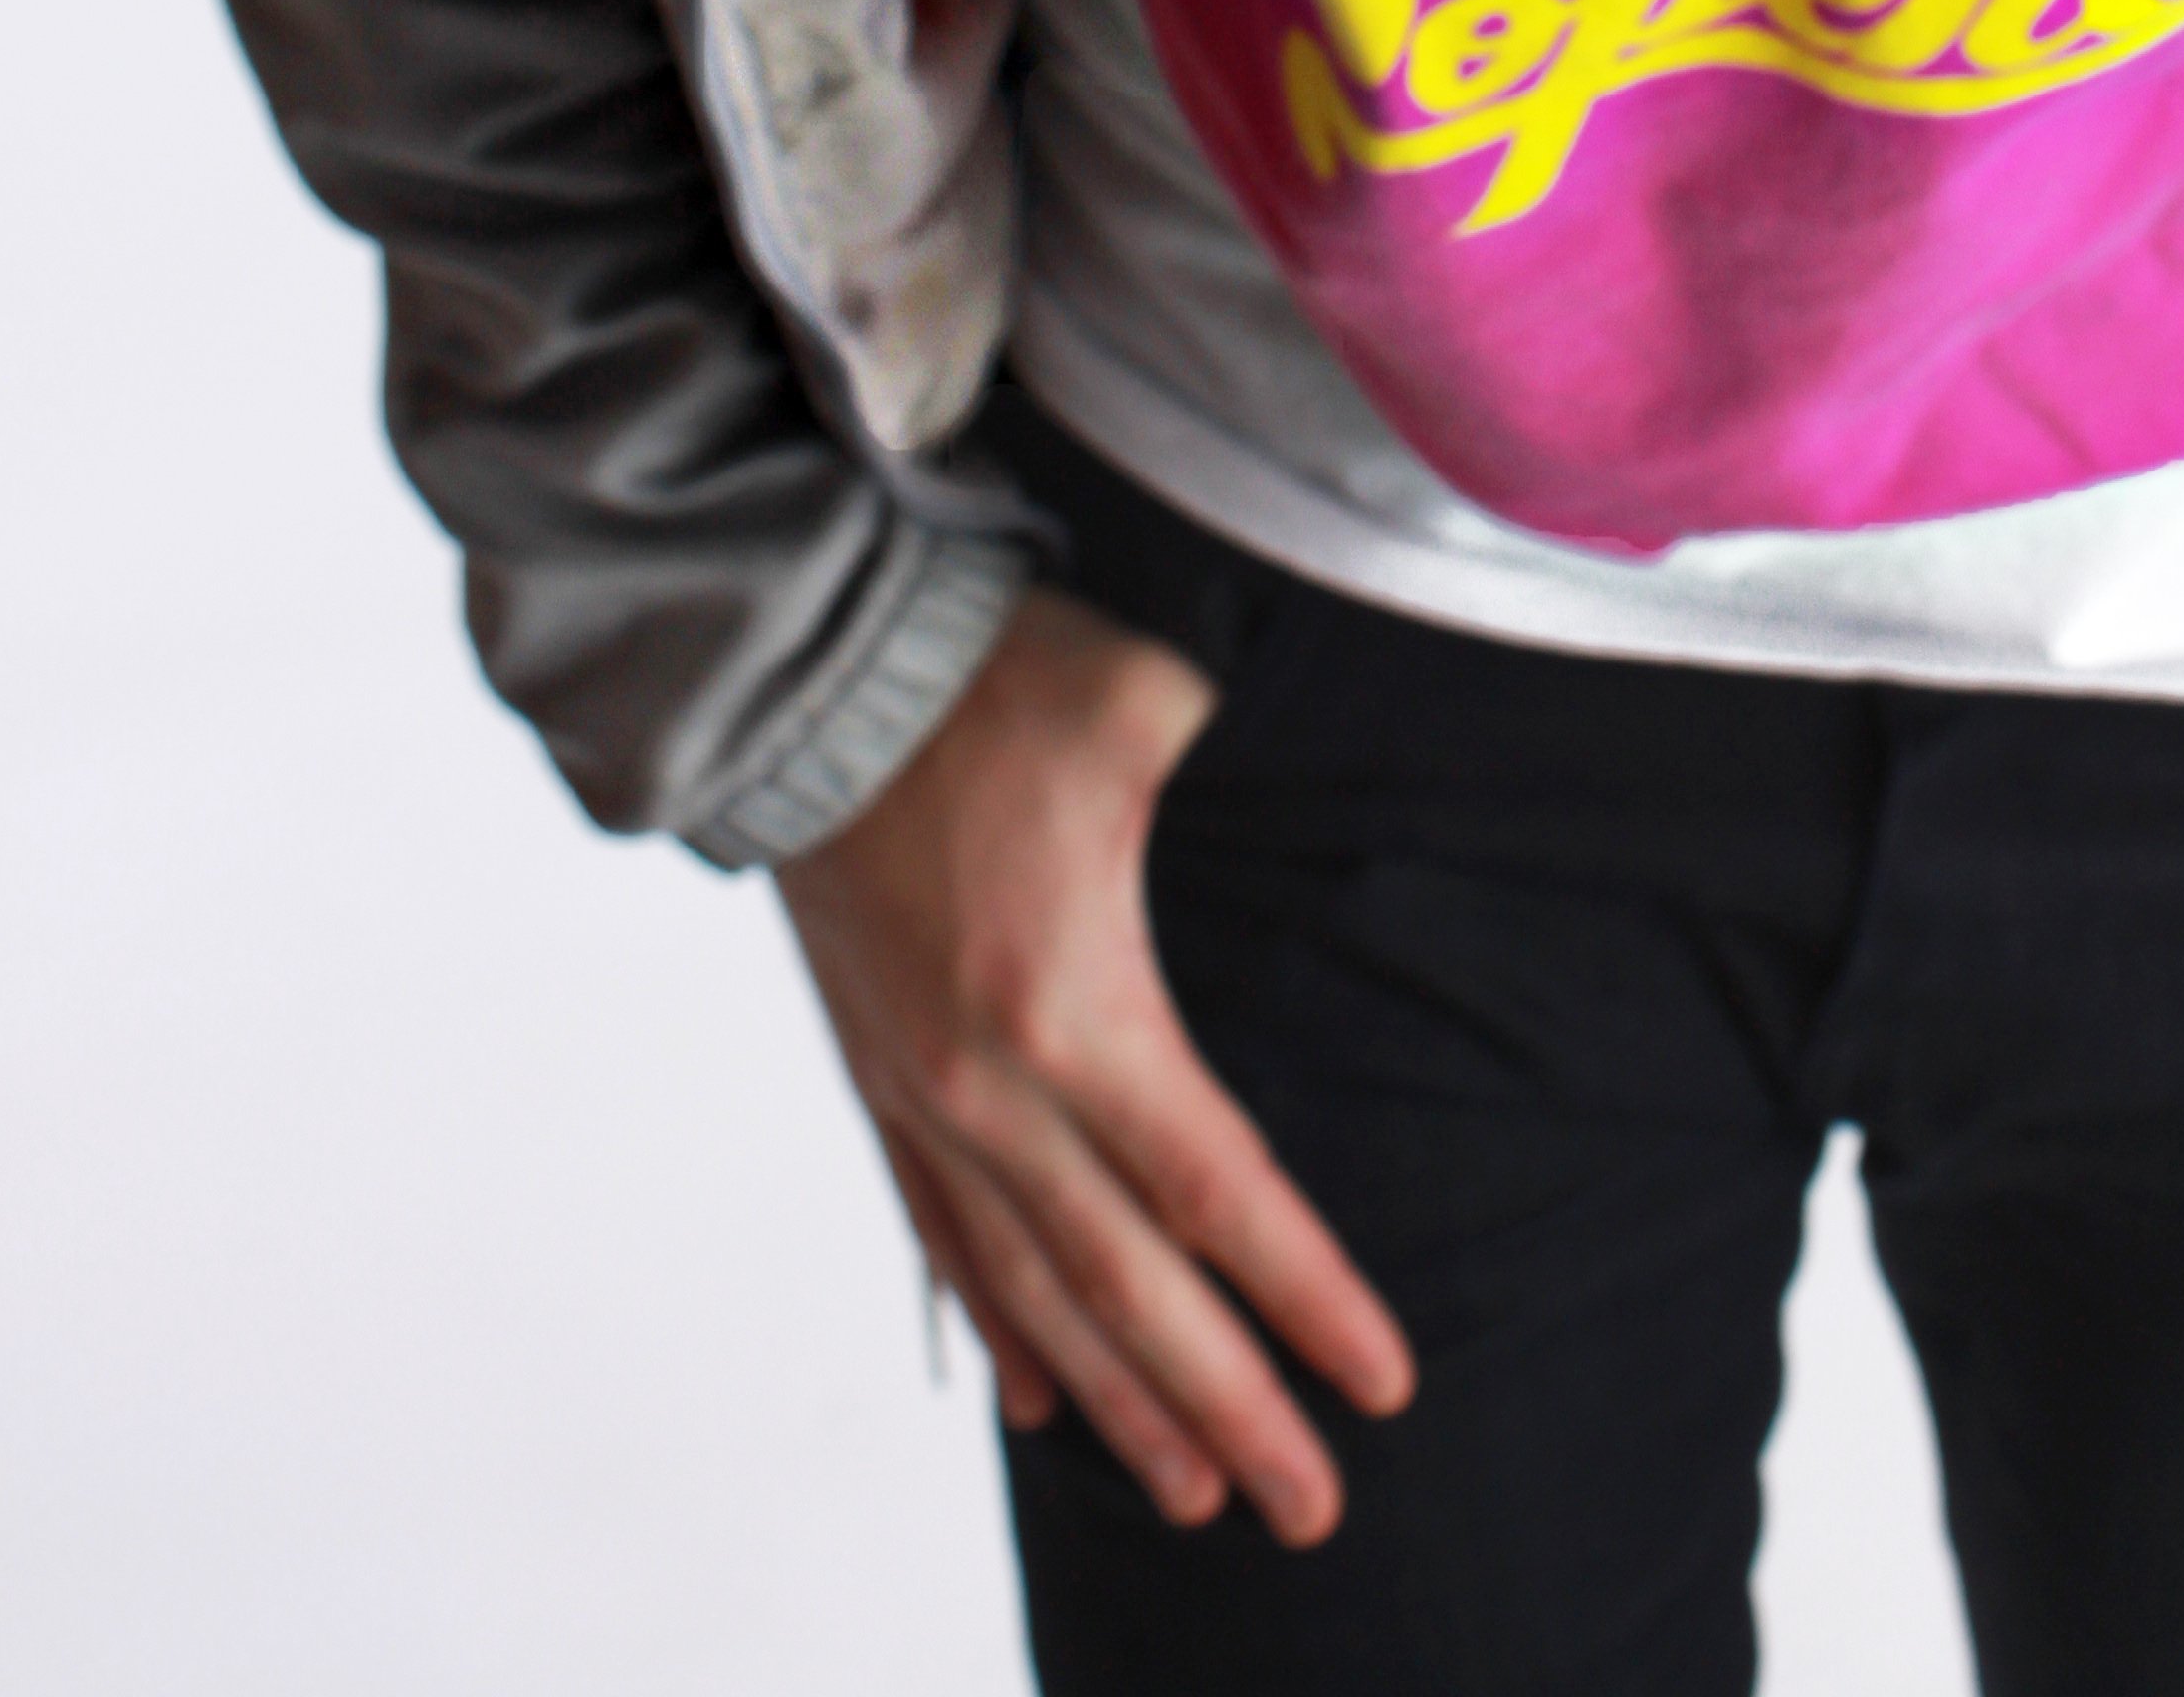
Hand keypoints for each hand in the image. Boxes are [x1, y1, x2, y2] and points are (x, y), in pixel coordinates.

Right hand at [778, 583, 1414, 1541]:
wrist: (804, 674)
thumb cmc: (988, 674)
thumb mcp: (1148, 693)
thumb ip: (1250, 742)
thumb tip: (1365, 738)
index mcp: (1071, 1006)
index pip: (1216, 1192)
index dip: (1303, 1295)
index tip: (1379, 1384)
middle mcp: (992, 1085)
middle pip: (1131, 1288)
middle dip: (1227, 1408)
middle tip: (1309, 1507)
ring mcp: (926, 1092)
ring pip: (1035, 1290)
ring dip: (1120, 1400)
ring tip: (1194, 1493)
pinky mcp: (879, 1074)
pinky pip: (943, 1237)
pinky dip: (999, 1325)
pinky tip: (1040, 1397)